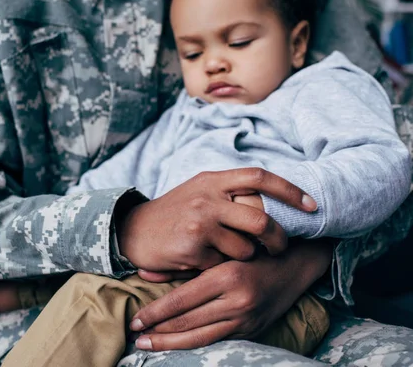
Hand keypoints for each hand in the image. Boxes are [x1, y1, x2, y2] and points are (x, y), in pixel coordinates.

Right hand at [118, 168, 316, 271]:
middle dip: (279, 239)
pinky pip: (223, 265)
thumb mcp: (198, 192)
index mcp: (212, 180)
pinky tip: (202, 261)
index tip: (312, 205)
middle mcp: (207, 198)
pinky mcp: (192, 249)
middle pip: (261, 220)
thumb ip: (229, 193)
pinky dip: (219, 267)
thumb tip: (272, 203)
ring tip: (225, 254)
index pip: (259, 177)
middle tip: (281, 248)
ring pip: (246, 249)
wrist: (132, 231)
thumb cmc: (173, 213)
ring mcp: (199, 224)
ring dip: (244, 257)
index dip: (290, 190)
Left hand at [130, 240, 331, 350]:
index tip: (135, 321)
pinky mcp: (252, 330)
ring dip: (171, 343)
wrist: (294, 265)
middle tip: (135, 337)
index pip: (181, 302)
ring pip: (200, 338)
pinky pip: (218, 341)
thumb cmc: (252, 251)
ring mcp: (246, 319)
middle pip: (187, 323)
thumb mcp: (219, 252)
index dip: (154, 313)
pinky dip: (194, 344)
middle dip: (158, 332)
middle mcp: (236, 301)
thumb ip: (183, 266)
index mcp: (226, 277)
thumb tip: (144, 274)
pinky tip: (177, 344)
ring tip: (148, 345)